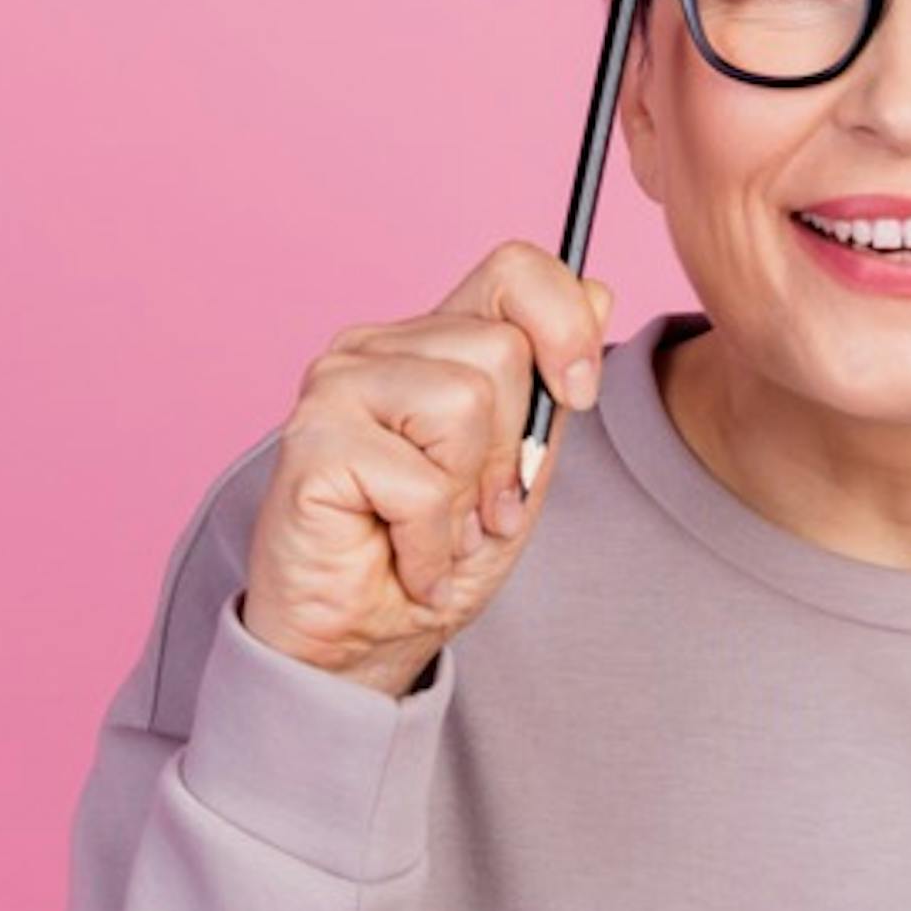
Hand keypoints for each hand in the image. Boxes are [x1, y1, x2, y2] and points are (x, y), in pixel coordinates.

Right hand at [240, 241, 614, 698]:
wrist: (357, 641)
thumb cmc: (430, 557)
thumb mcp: (520, 472)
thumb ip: (551, 390)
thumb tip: (599, 288)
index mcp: (432, 342)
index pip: (513, 270)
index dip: (564, 321)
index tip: (577, 394)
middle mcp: (378, 346)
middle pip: (503, 350)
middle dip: (512, 451)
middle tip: (476, 510)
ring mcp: (337, 385)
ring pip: (465, 402)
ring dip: (467, 498)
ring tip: (435, 533)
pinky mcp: (311, 440)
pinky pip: (420, 480)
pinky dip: (429, 543)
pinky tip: (404, 560)